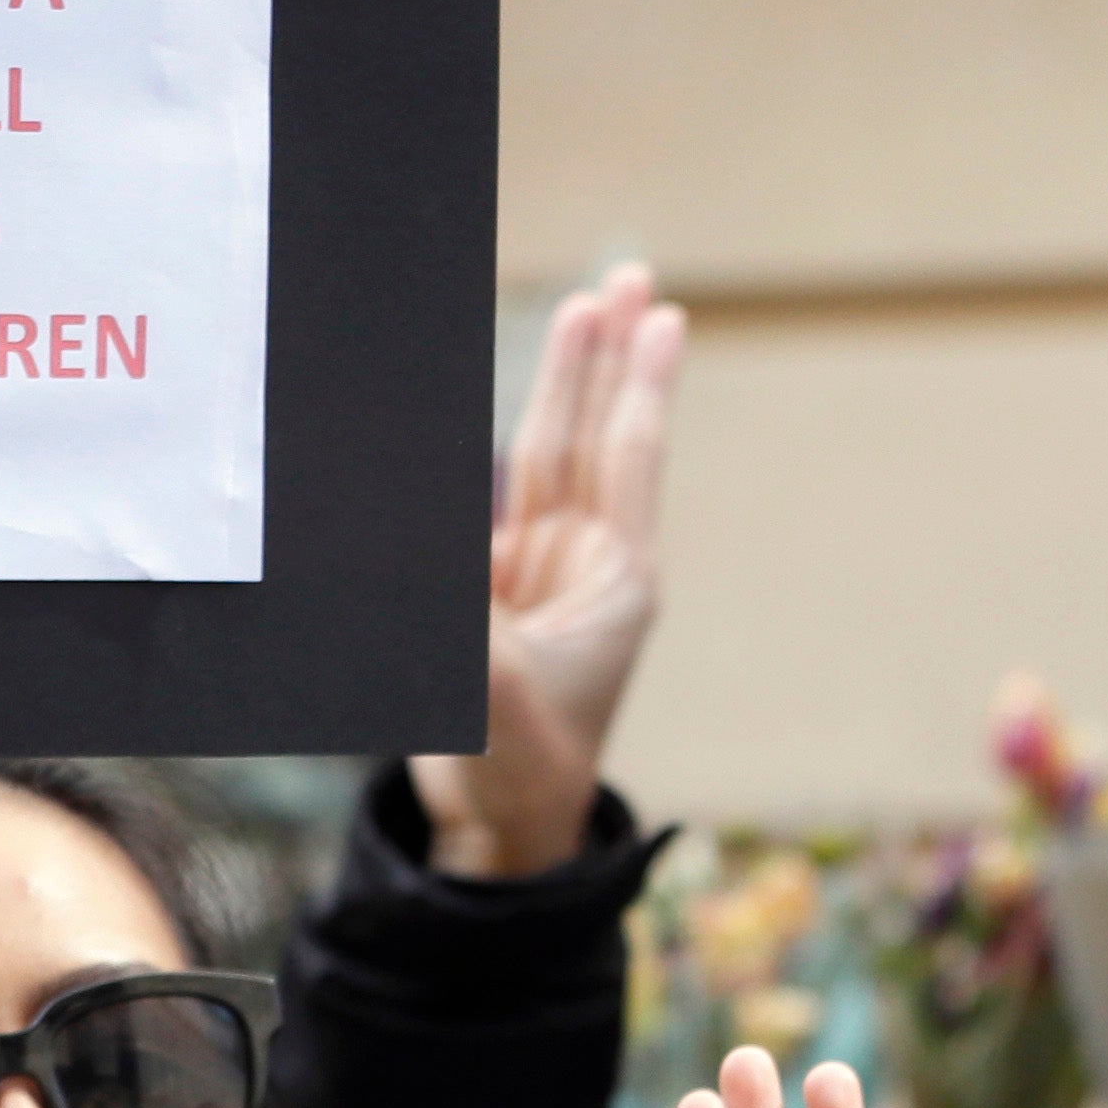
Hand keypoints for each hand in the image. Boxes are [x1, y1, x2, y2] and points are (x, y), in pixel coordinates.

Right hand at [414, 265, 685, 877]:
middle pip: (595, 435)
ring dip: (570, 384)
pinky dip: (497, 448)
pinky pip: (500, 497)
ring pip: (554, 455)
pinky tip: (520, 405)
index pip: (626, 457)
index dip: (637, 383)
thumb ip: (462, 613)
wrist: (502, 827)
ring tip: (590, 307)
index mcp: (615, 582)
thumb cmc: (516, 768)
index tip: (662, 315)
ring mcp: (543, 571)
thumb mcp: (490, 689)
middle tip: (630, 280)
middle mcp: (588, 564)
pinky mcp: (497, 589)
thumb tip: (445, 532)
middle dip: (610, 358)